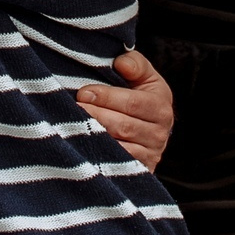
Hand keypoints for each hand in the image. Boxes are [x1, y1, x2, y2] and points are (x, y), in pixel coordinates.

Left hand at [79, 49, 174, 172]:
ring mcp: (150, 155)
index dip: (106, 97)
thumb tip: (122, 63)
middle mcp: (160, 133)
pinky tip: (83, 145)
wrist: (148, 128)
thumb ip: (135, 64)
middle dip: (95, 116)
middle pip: (123, 126)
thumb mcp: (143, 76)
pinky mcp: (140, 171)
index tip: (83, 93)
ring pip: (119, 148)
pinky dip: (100, 156)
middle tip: (74, 109)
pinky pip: (117, 166)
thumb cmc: (139, 96)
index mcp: (160, 106)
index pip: (132, 103)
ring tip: (74, 125)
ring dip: (94, 136)